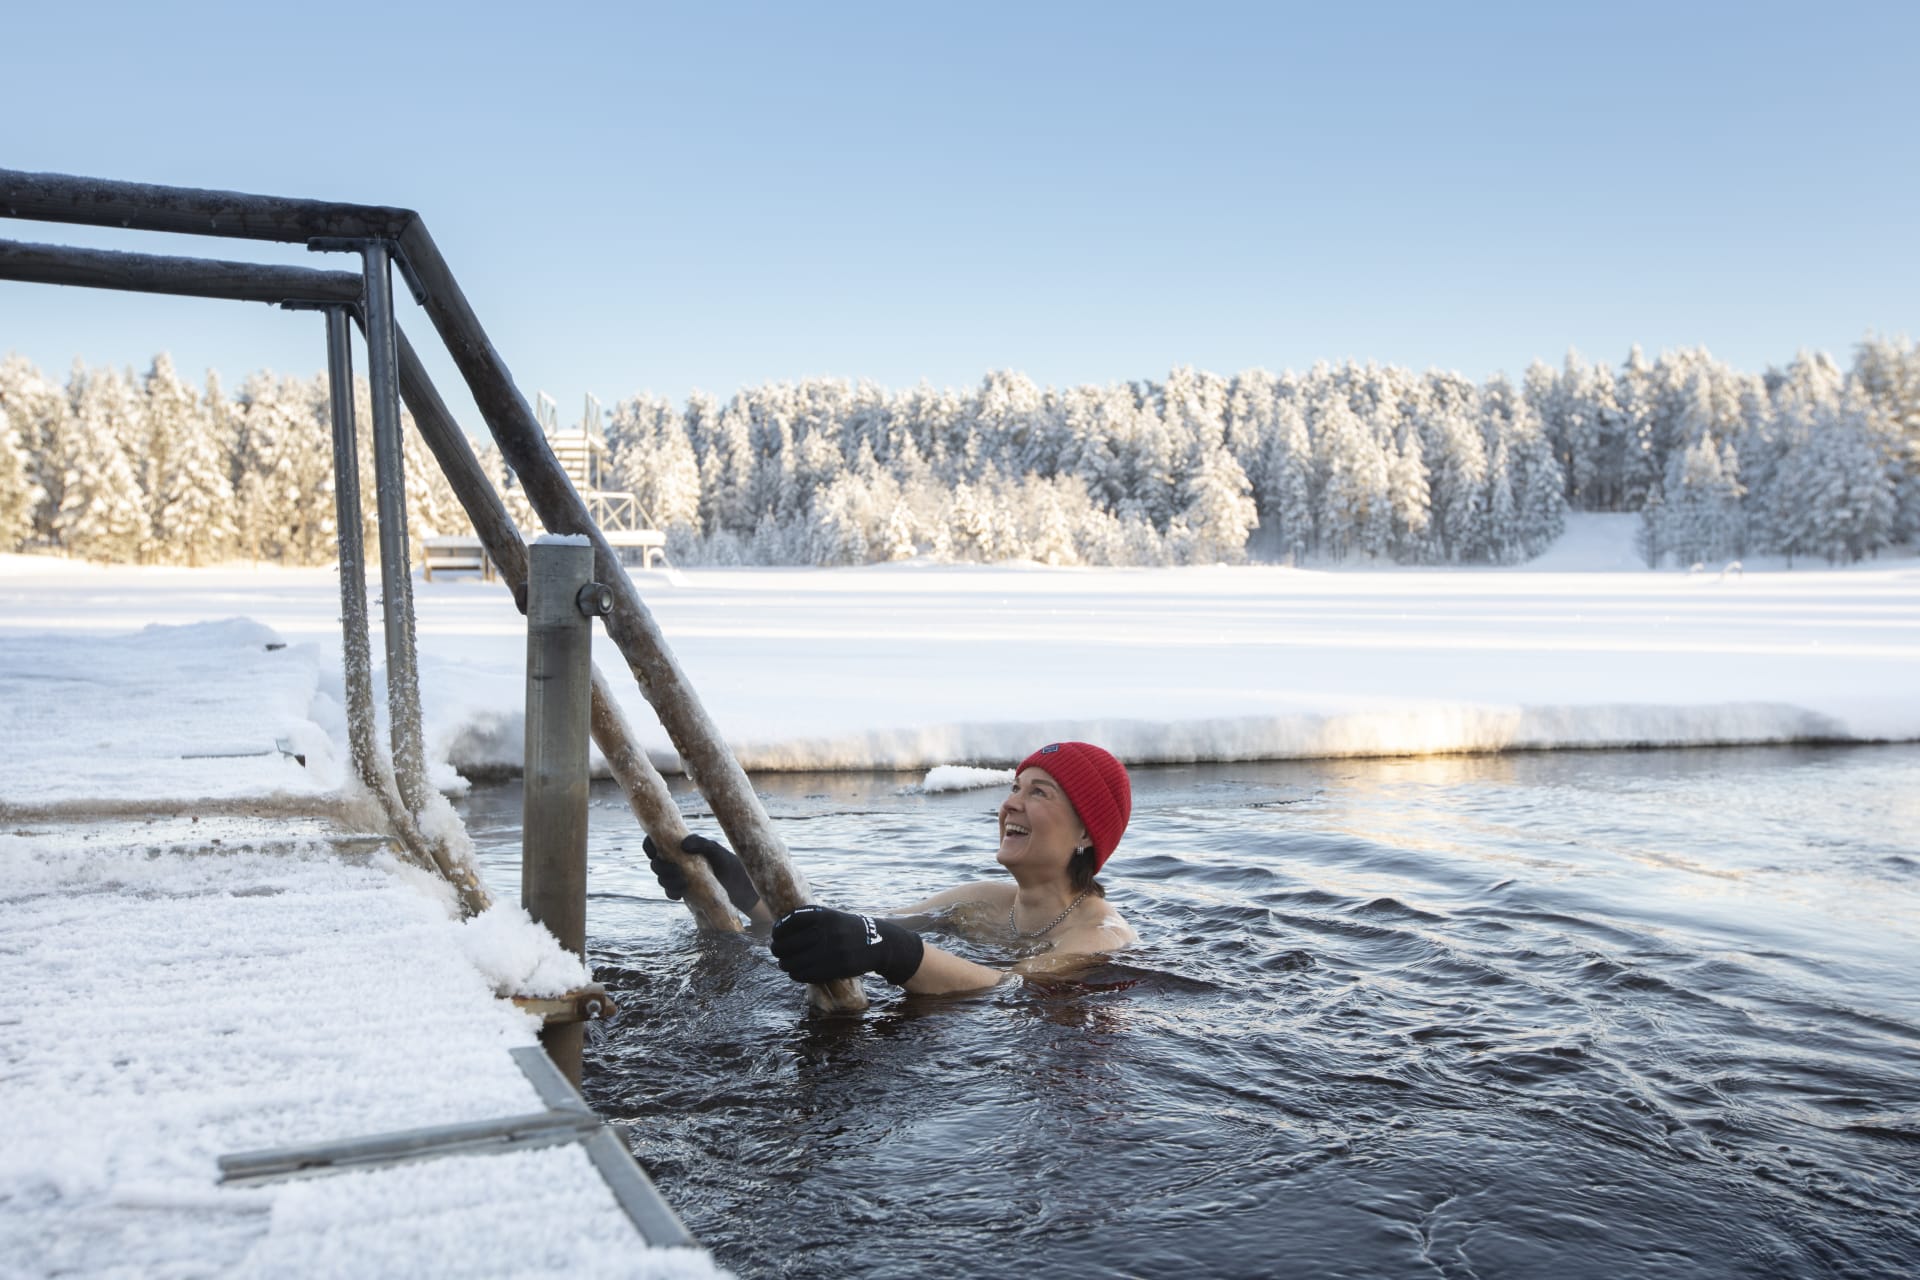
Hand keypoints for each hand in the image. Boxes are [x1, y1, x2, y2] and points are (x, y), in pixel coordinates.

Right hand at [643, 833, 760, 914]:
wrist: (740, 886)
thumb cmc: (728, 862)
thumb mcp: (717, 850)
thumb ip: (701, 843)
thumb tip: (682, 845)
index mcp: (680, 846)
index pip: (656, 842)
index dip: (648, 845)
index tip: (653, 852)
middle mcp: (677, 860)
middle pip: (656, 863)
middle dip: (660, 867)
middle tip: (674, 869)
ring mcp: (679, 876)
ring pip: (661, 878)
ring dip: (666, 881)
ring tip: (683, 883)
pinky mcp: (684, 891)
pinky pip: (670, 892)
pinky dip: (672, 893)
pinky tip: (680, 894)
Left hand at [770, 905, 924, 985]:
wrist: (877, 942)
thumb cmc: (847, 929)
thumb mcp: (831, 916)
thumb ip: (809, 920)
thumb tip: (778, 930)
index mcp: (823, 915)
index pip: (789, 922)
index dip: (778, 930)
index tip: (776, 935)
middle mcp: (826, 932)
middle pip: (786, 944)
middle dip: (778, 950)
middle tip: (778, 952)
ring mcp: (830, 951)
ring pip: (792, 962)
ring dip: (785, 964)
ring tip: (786, 964)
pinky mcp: (834, 968)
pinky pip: (804, 974)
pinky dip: (796, 974)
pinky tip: (796, 972)